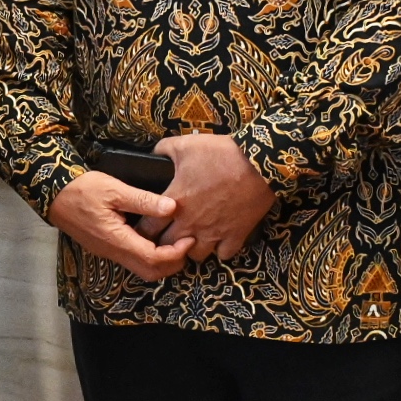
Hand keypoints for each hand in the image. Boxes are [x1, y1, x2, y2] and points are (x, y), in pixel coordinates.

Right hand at [49, 171, 191, 282]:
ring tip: (175, 240)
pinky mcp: (107, 247)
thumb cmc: (82, 189)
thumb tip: (172, 207)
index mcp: (117, 240)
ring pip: (142, 269)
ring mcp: (109, 252)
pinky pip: (133, 260)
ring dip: (163, 261)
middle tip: (187, 242)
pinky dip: (151, 256)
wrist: (54, 194)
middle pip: (150, 272)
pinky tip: (157, 237)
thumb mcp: (115, 189)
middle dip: (173, 263)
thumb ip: (144, 200)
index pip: (154, 259)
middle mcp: (114, 252)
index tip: (189, 238)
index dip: (176, 253)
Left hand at [155, 134, 274, 262]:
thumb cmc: (219, 154)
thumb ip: (163, 150)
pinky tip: (219, 238)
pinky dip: (220, 249)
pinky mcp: (235, 237)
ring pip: (195, 256)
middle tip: (168, 233)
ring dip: (192, 248)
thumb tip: (152, 154)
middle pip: (167, 247)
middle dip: (164, 242)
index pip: (147, 228)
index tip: (146, 225)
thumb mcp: (185, 145)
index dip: (144, 228)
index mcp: (174, 203)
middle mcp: (190, 224)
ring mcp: (213, 233)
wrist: (257, 163)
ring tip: (194, 236)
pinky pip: (223, 255)